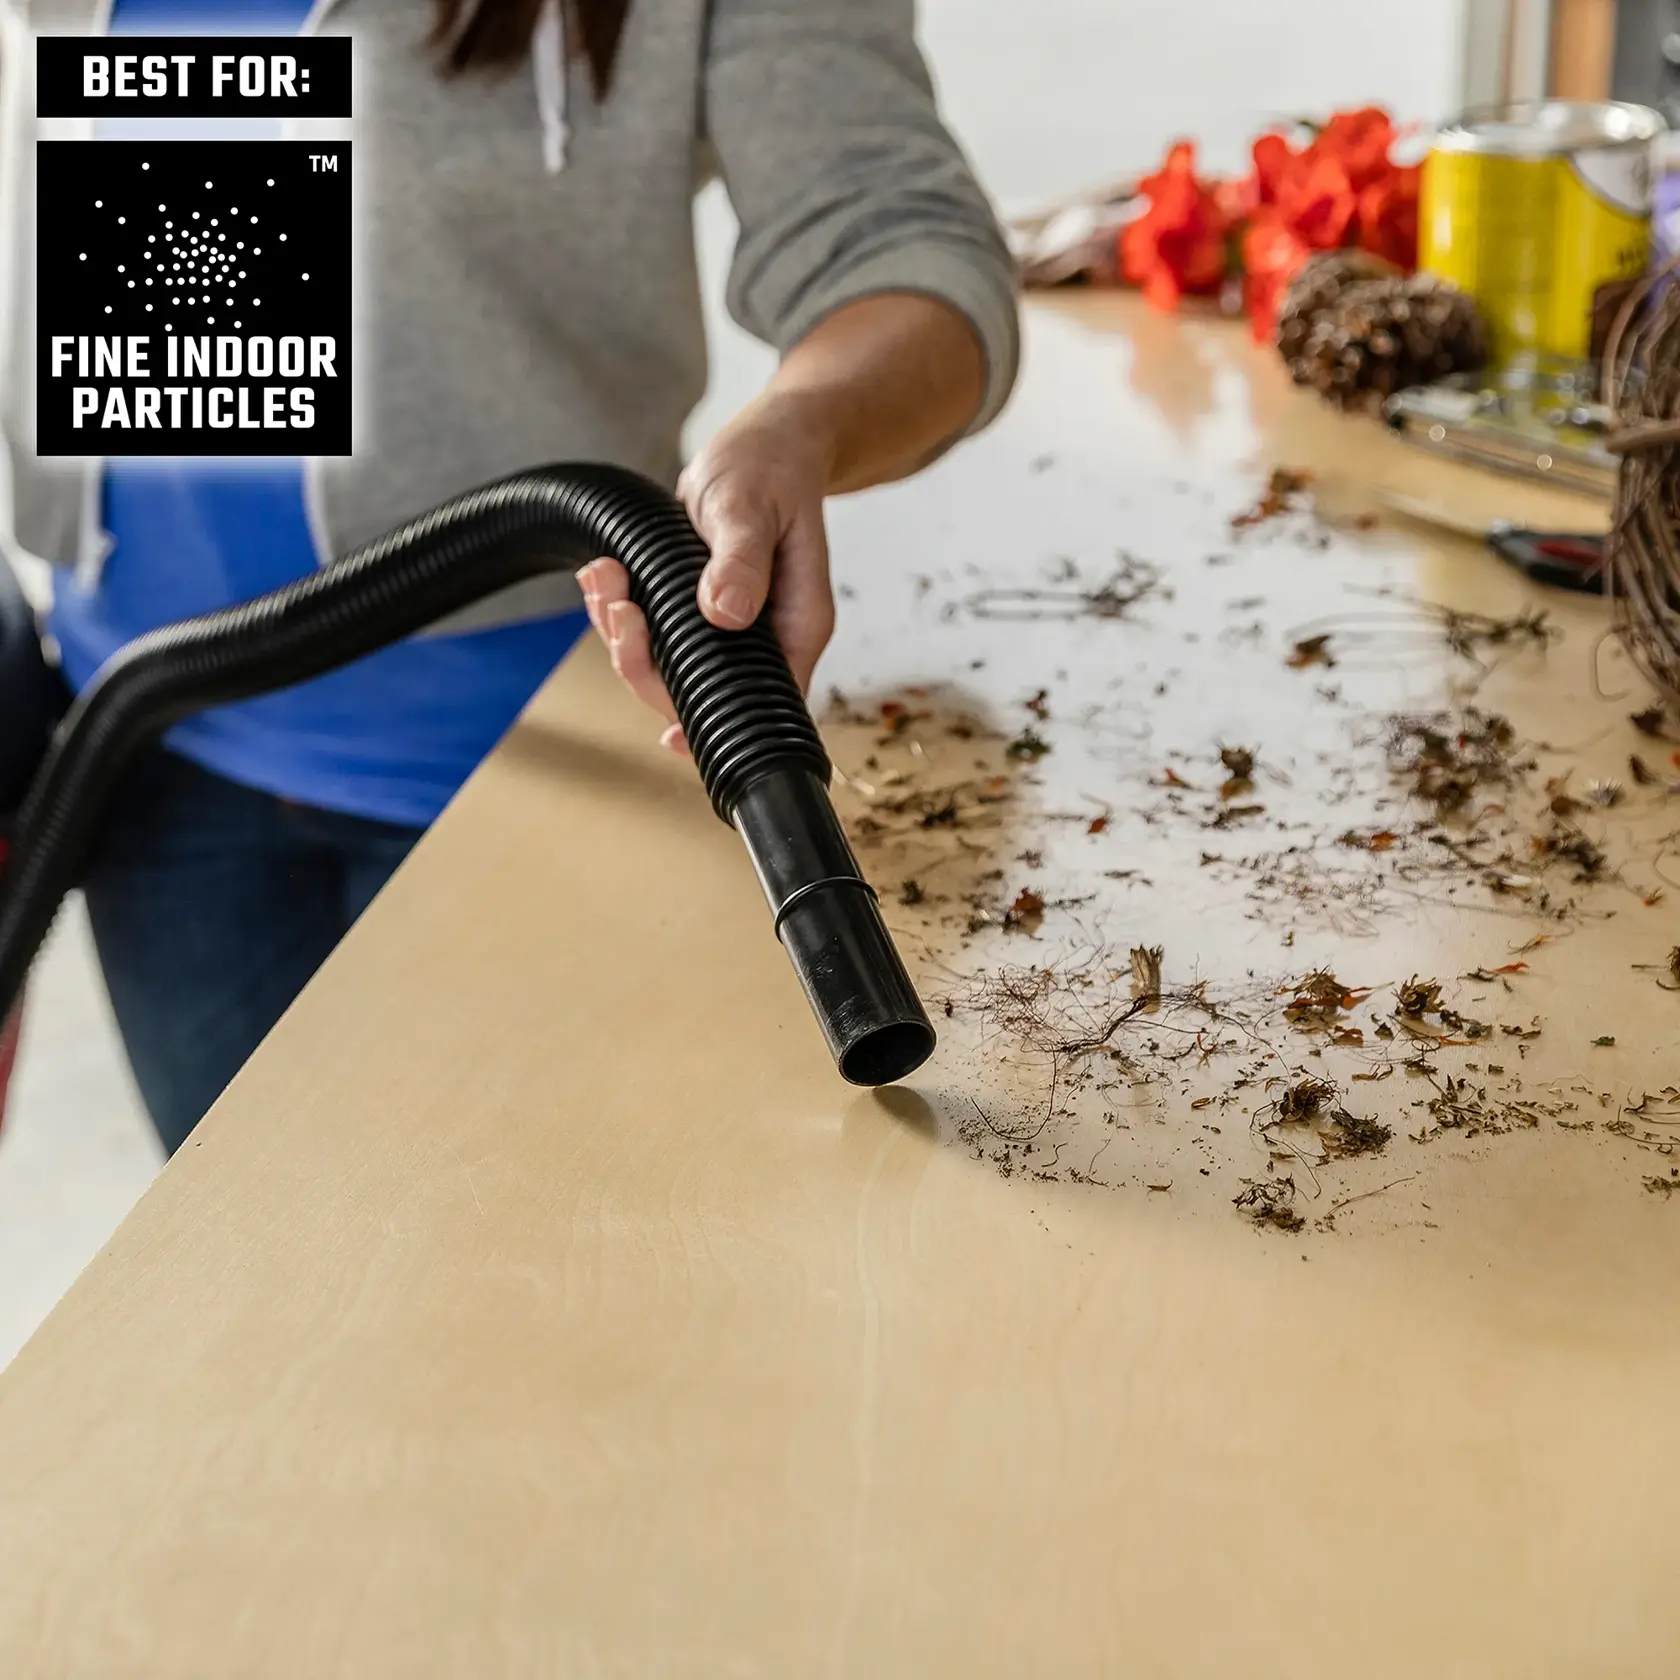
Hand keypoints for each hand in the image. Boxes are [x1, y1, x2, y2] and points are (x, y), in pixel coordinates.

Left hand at [577, 392, 837, 755]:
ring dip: (624, 633)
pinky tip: (603, 578)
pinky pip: (657, 634)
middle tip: (617, 610)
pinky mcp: (702, 612)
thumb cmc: (771, 470)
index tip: (669, 733)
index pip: (759, 703)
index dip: (711, 725)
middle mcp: (766, 638)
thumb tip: (726, 612)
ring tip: (603, 580)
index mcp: (797, 626)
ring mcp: (734, 629)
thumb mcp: (754, 507)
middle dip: (645, 662)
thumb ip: (743, 560)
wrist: (768, 445)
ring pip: (670, 665)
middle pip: (700, 693)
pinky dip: (623, 612)